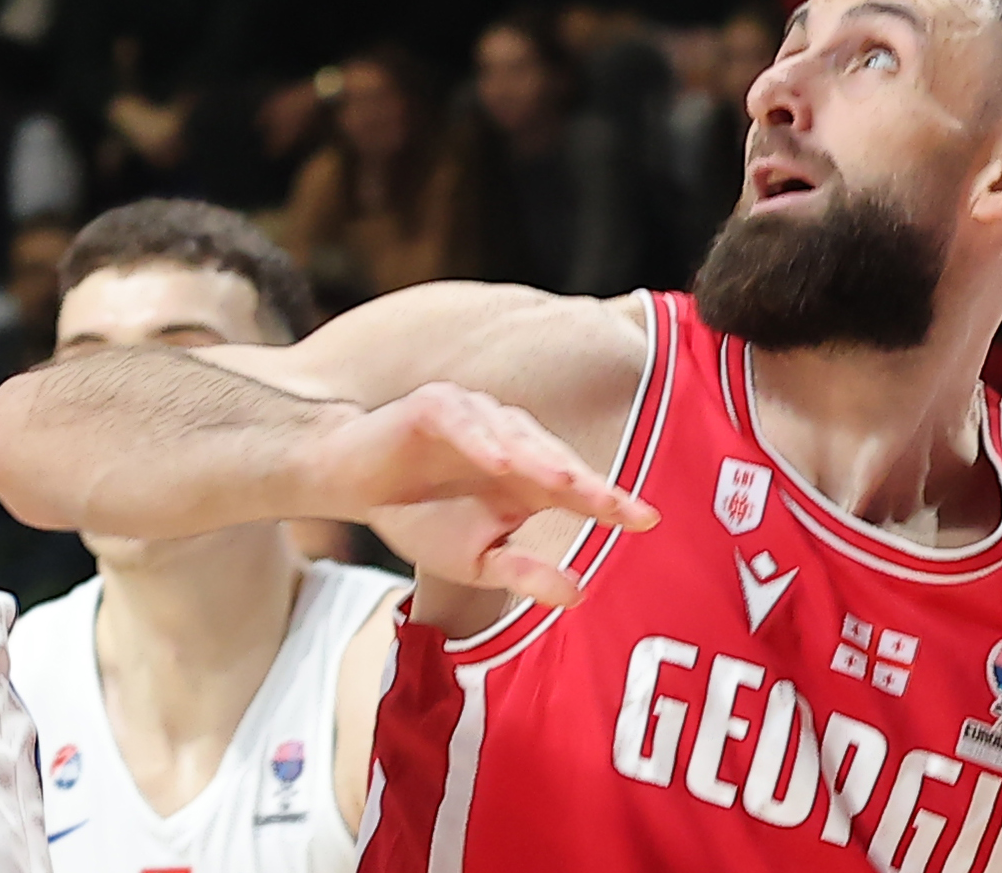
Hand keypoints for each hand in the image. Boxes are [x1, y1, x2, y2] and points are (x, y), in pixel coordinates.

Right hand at [317, 382, 649, 602]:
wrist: (353, 485)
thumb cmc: (419, 519)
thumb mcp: (476, 560)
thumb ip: (523, 575)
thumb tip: (580, 595)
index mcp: (526, 479)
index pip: (577, 490)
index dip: (613, 503)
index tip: (648, 521)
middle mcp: (509, 442)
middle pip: (555, 461)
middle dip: (585, 483)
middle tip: (614, 505)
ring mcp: (474, 420)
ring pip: (515, 435)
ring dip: (539, 458)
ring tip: (566, 484)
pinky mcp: (434, 406)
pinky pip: (461, 419)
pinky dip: (479, 438)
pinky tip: (497, 461)